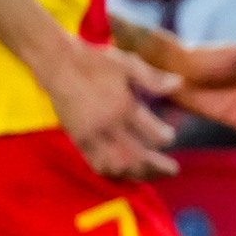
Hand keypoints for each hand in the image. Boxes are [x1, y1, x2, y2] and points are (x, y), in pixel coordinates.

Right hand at [45, 41, 181, 179]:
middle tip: (173, 170)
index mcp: (123, 107)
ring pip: (117, 166)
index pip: (153, 135)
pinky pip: (97, 164)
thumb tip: (179, 84)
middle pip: (136, 158)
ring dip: (138, 174)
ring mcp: (90, 136)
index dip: (166, 137)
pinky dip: (114, 173)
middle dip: (157, 167)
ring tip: (153, 174)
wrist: (56, 62)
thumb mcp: (127, 64)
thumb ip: (153, 78)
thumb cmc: (95, 61)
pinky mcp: (78, 139)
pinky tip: (126, 172)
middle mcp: (107, 126)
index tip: (170, 135)